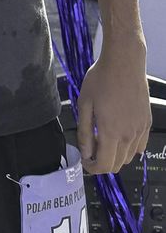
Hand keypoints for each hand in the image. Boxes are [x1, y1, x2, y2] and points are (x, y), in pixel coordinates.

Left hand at [75, 42, 151, 174]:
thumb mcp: (84, 103)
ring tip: (102, 138)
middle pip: (118, 165)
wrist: (124, 64)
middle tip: (90, 149)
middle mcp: (129, 135)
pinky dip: (128, 148)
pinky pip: (139, 146)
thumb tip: (86, 151)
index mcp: (111, 132)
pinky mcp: (147, 124)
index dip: (93, 168)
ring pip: (129, 157)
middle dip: (102, 163)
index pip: (105, 165)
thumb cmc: (100, 80)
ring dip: (115, 155)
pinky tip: (117, 134)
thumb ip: (85, 131)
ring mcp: (141, 130)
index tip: (85, 161)